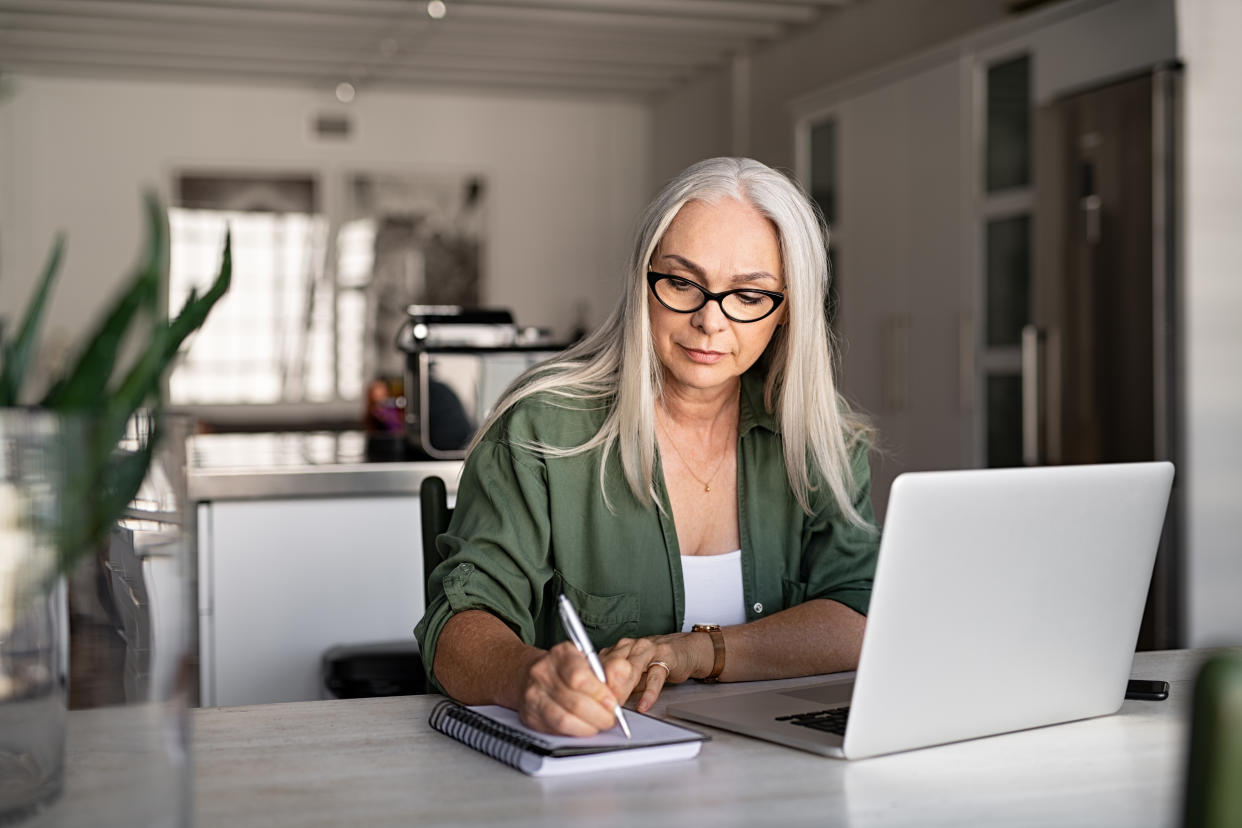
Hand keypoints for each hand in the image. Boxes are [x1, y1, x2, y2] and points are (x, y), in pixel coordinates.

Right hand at [515, 641, 634, 735]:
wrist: (533, 673)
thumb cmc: (567, 668)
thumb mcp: (590, 661)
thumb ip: (611, 670)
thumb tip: (623, 677)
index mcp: (561, 654)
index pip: (579, 677)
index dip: (600, 694)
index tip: (613, 702)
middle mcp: (543, 673)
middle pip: (574, 702)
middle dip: (599, 715)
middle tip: (610, 718)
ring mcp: (534, 695)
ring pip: (564, 720)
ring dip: (589, 727)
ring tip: (599, 724)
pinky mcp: (530, 715)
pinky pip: (556, 730)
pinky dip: (575, 732)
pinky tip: (584, 727)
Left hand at [601, 633, 708, 712]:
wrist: (683, 649)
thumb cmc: (654, 662)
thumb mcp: (632, 673)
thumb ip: (617, 684)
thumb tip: (601, 703)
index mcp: (618, 649)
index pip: (600, 665)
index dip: (593, 684)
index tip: (590, 701)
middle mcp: (630, 646)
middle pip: (612, 665)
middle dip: (606, 688)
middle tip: (602, 707)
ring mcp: (648, 649)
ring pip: (631, 668)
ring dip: (623, 689)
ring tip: (618, 706)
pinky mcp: (666, 657)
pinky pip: (655, 677)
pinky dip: (649, 693)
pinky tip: (644, 705)